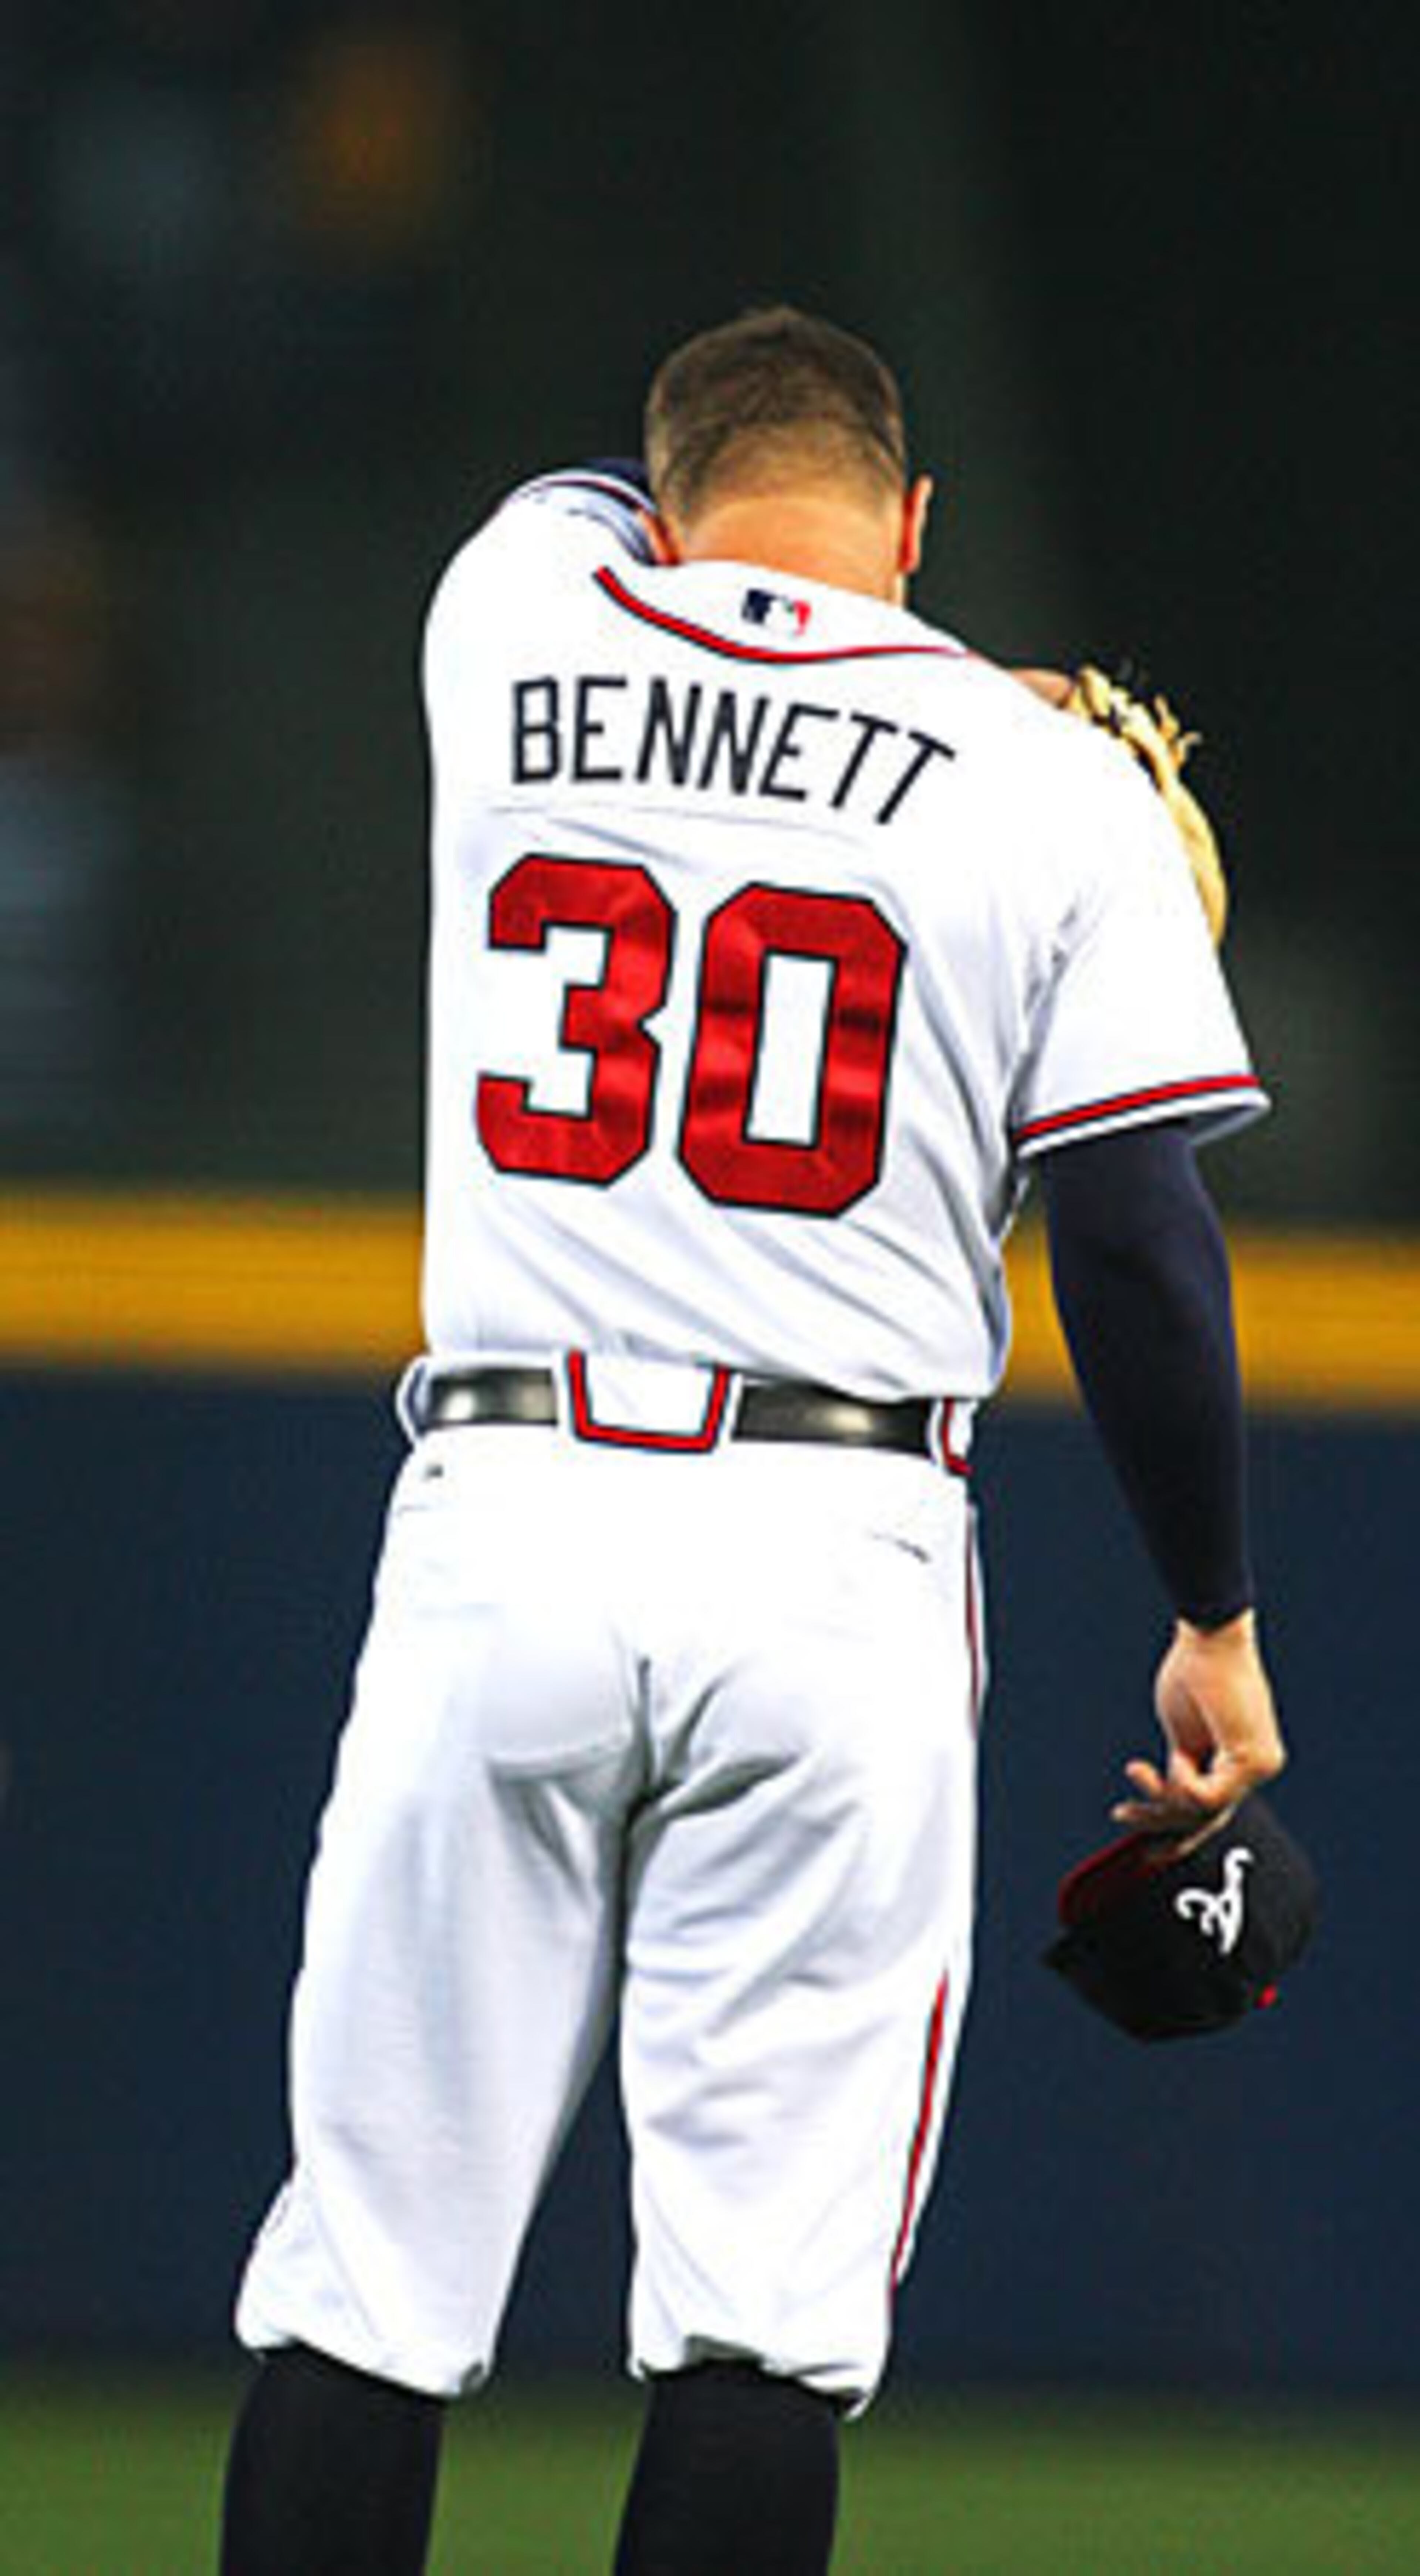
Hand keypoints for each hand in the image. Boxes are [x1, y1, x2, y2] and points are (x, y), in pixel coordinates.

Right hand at [1113, 1610, 1285, 1842]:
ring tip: (1136, 1769)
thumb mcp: (1182, 1734)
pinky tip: (1175, 1759)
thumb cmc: (1193, 1673)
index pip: (1212, 1810)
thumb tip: (1175, 1794)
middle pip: (1205, 1816)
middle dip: (1159, 1822)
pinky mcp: (1254, 1760)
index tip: (1147, 1852)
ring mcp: (1261, 1766)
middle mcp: (1259, 1767)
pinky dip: (1181, 1784)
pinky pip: (1208, 1796)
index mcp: (1241, 1760)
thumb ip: (1183, 1767)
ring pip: (1203, 1810)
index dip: (1179, 1836)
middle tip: (1118, 1814)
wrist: (1208, 1639)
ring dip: (1162, 1798)